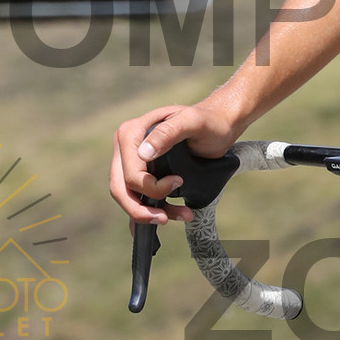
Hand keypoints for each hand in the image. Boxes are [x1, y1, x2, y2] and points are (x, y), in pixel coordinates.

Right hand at [111, 96, 237, 223]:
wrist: (218, 126)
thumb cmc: (208, 121)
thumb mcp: (192, 121)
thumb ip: (168, 133)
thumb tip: (143, 154)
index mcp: (131, 133)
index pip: (130, 173)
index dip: (152, 187)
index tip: (178, 182)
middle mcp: (126, 147)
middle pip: (121, 188)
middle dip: (141, 210)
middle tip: (165, 218)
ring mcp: (132, 161)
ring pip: (129, 196)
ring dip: (149, 213)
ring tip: (181, 215)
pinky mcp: (142, 172)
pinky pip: (138, 197)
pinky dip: (149, 210)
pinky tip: (165, 217)